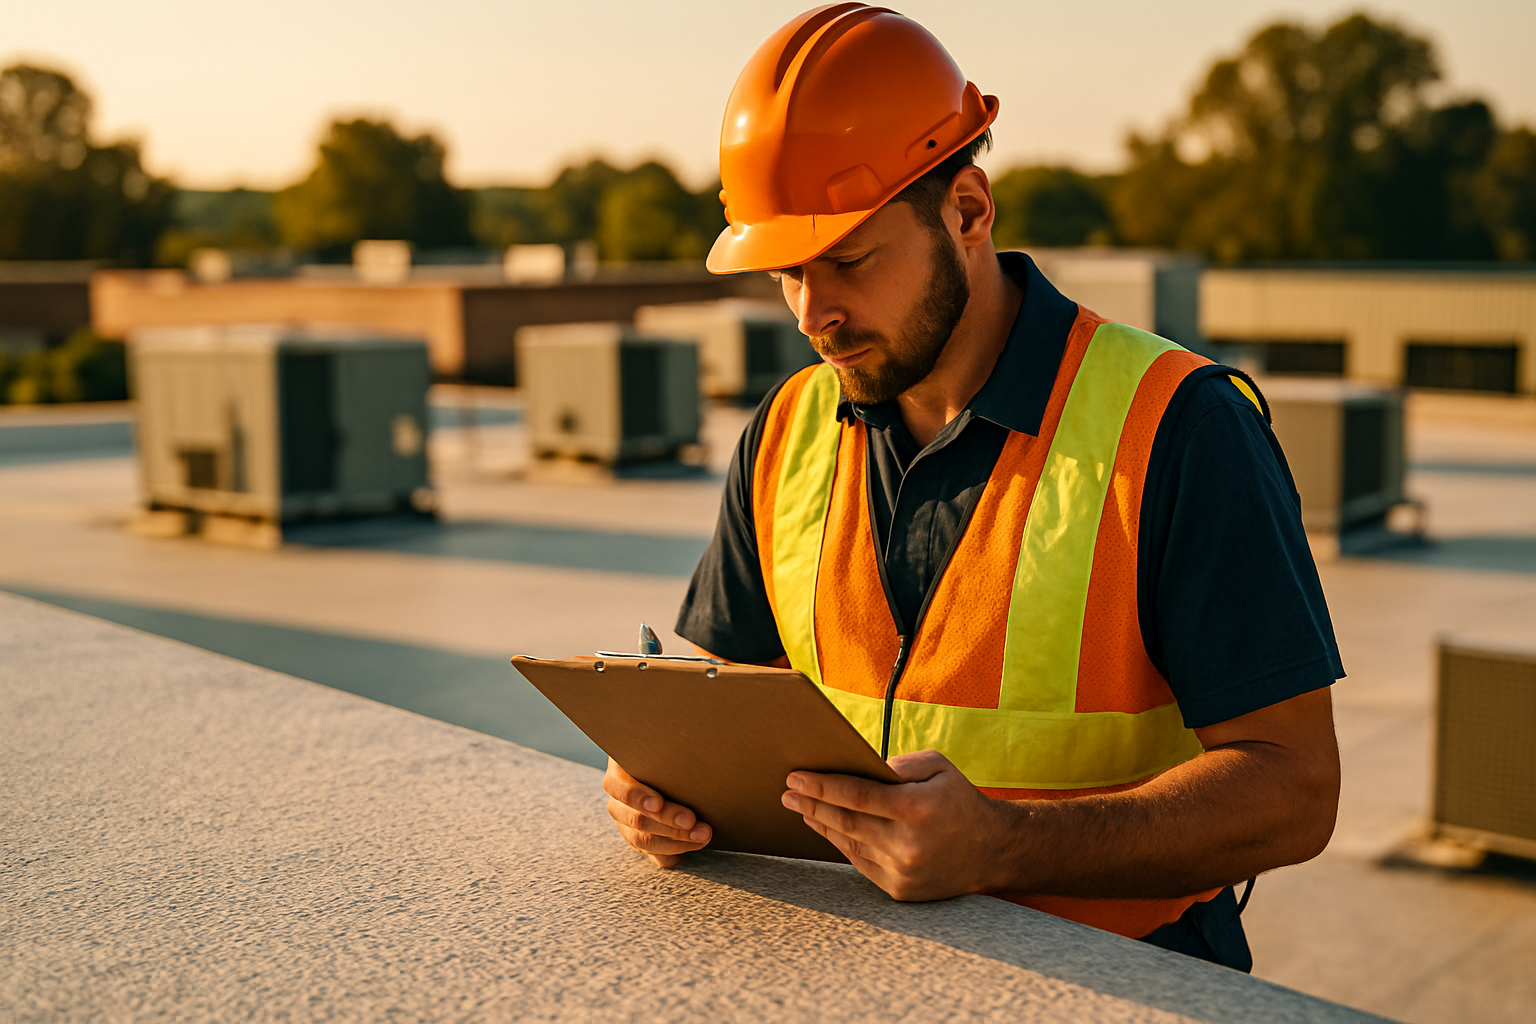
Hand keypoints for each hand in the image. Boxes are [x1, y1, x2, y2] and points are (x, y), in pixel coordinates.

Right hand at [603, 758, 711, 867]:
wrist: (669, 770)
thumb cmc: (667, 754)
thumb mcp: (662, 747)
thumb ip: (669, 749)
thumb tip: (695, 739)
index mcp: (618, 774)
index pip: (619, 788)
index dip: (638, 797)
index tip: (658, 803)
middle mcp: (618, 803)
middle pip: (636, 819)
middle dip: (667, 821)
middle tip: (693, 821)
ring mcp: (627, 826)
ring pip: (644, 841)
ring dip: (676, 841)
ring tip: (703, 835)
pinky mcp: (642, 842)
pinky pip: (653, 856)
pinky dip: (673, 855)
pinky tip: (691, 850)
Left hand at [782, 749, 1003, 900]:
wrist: (993, 851)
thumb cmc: (960, 801)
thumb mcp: (938, 767)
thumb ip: (898, 764)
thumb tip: (858, 769)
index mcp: (916, 809)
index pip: (856, 796)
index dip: (821, 787)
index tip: (795, 778)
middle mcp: (907, 844)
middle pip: (845, 822)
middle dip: (811, 805)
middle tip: (787, 792)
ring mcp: (902, 871)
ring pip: (848, 844)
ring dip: (821, 824)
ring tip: (801, 807)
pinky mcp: (900, 890)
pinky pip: (860, 862)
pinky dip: (841, 844)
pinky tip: (828, 828)